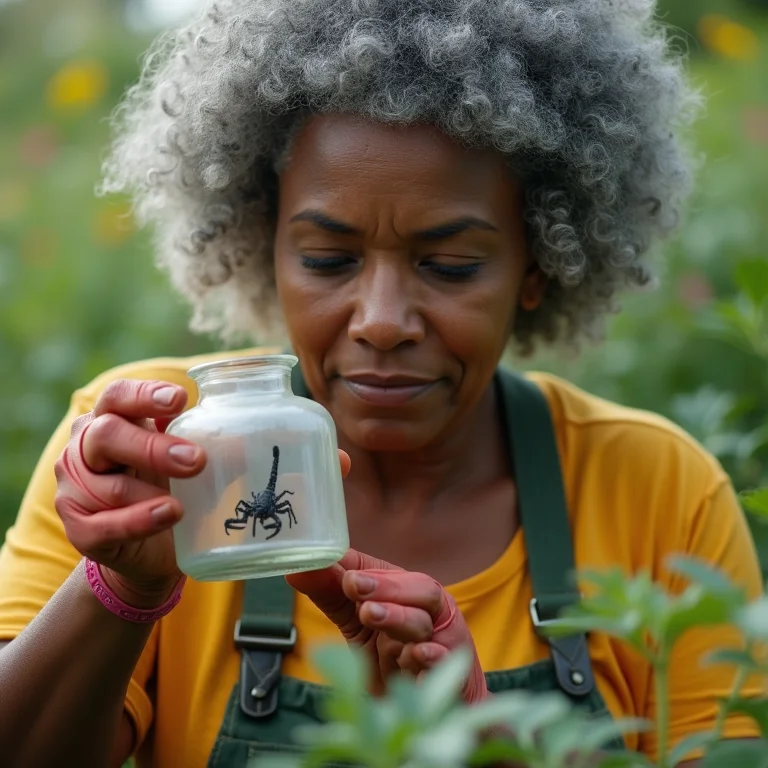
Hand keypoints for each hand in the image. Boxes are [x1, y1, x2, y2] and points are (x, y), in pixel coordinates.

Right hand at [54, 379, 205, 604]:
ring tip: (183, 502)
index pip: (117, 396)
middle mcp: (84, 451)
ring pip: (107, 485)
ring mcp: (75, 491)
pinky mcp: (79, 531)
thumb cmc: (167, 488)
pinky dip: (139, 521)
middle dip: (152, 446)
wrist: (150, 551)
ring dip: (148, 492)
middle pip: (106, 434)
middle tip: (196, 459)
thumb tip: (251, 437)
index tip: (179, 399)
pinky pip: (104, 525)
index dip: (144, 395)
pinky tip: (168, 514)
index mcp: (111, 421)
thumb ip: (209, 443)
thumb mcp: (187, 462)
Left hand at [287, 550, 488, 702]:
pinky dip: (433, 657)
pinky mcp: (451, 678)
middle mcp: (430, 613)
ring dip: (398, 617)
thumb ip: (330, 593)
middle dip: (387, 587)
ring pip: (426, 625)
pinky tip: (418, 654)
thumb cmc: (390, 654)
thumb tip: (295, 569)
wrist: (424, 710)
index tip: (346, 576)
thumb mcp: (356, 620)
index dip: (372, 574)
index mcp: (410, 593)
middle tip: (354, 587)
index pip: (394, 574)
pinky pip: (446, 663)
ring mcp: (443, 643)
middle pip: (421, 590)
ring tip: (369, 614)